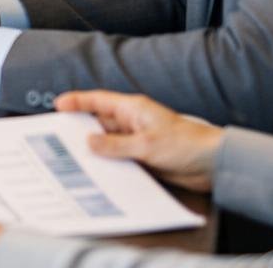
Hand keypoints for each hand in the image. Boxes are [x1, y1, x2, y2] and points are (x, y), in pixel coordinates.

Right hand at [55, 91, 222, 192]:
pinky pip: (118, 158)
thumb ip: (115, 145)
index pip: (98, 101)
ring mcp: (137, 140)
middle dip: (79, 128)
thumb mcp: (147, 145)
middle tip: (57, 136)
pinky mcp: (143, 157)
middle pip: (99, 123)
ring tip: (72, 157)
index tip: (57, 106)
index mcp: (133, 110)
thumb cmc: (187, 146)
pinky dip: (108, 163)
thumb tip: (89, 142)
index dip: (77, 102)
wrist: (215, 165)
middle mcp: (132, 123)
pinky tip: (97, 172)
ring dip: (94, 149)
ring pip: (107, 143)